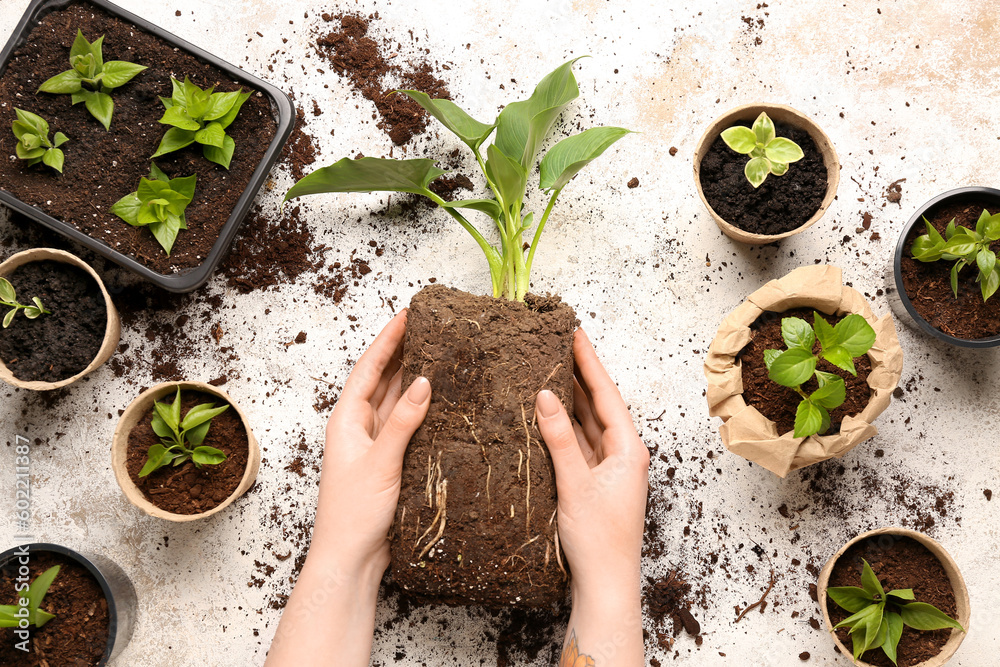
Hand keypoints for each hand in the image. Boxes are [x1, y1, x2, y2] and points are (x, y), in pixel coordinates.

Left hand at [311, 311, 431, 578]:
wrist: (351, 558)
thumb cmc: (353, 514)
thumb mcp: (381, 462)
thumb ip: (403, 422)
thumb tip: (425, 382)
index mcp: (347, 420)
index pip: (369, 368)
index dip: (388, 340)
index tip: (407, 315)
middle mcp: (360, 427)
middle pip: (384, 379)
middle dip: (404, 351)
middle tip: (430, 327)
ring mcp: (376, 443)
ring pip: (397, 400)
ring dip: (416, 378)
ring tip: (440, 352)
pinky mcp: (391, 460)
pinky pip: (408, 424)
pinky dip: (423, 408)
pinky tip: (442, 399)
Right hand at [536, 329, 647, 664]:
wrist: (605, 586)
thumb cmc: (599, 541)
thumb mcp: (574, 484)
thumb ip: (559, 439)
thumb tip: (546, 396)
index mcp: (629, 449)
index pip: (605, 394)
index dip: (588, 361)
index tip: (574, 332)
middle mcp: (622, 454)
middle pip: (597, 403)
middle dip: (578, 372)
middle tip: (556, 341)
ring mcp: (607, 468)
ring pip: (585, 422)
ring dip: (568, 397)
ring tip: (546, 365)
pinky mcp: (592, 482)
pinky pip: (577, 443)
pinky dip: (561, 425)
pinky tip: (543, 412)